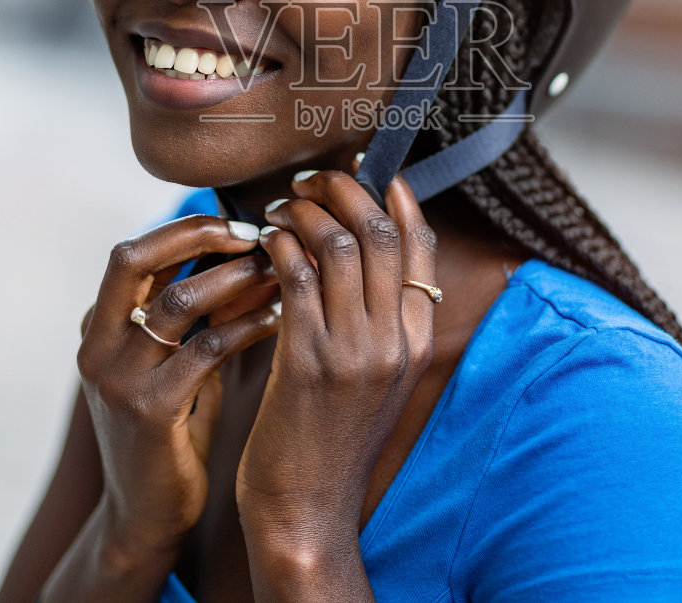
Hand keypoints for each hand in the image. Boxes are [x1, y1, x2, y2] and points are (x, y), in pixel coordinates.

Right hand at [75, 214, 282, 555]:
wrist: (147, 516)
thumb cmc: (171, 432)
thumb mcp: (170, 364)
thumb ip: (191, 316)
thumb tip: (250, 254)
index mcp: (96, 329)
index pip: (133, 254)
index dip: (187, 230)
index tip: (242, 226)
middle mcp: (96, 347)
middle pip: (134, 260)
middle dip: (198, 235)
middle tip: (256, 233)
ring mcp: (118, 380)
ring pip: (178, 301)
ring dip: (236, 278)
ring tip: (281, 270)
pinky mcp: (151, 412)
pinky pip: (207, 350)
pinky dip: (248, 326)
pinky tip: (282, 319)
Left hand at [236, 170, 437, 551]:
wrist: (308, 511)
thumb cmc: (330, 441)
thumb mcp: (375, 379)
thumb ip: (377, 322)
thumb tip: (356, 255)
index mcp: (417, 342)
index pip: (420, 246)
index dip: (394, 197)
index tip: (365, 171)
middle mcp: (395, 341)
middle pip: (381, 233)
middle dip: (345, 191)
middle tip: (312, 181)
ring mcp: (355, 352)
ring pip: (340, 245)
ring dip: (305, 212)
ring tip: (279, 208)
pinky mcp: (308, 363)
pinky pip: (296, 278)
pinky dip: (278, 246)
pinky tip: (262, 241)